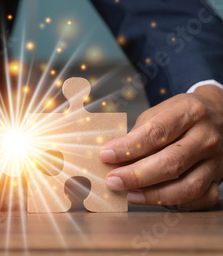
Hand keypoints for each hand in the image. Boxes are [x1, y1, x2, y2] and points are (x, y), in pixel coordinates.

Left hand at [99, 85, 222, 209]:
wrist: (218, 115)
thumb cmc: (180, 115)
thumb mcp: (158, 113)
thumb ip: (138, 134)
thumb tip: (113, 158)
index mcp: (189, 113)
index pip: (156, 133)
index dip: (128, 147)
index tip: (106, 155)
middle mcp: (206, 137)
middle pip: (171, 162)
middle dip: (136, 175)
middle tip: (113, 181)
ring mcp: (216, 161)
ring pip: (188, 186)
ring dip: (154, 195)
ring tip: (130, 194)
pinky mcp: (219, 179)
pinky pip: (201, 199)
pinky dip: (177, 204)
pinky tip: (156, 199)